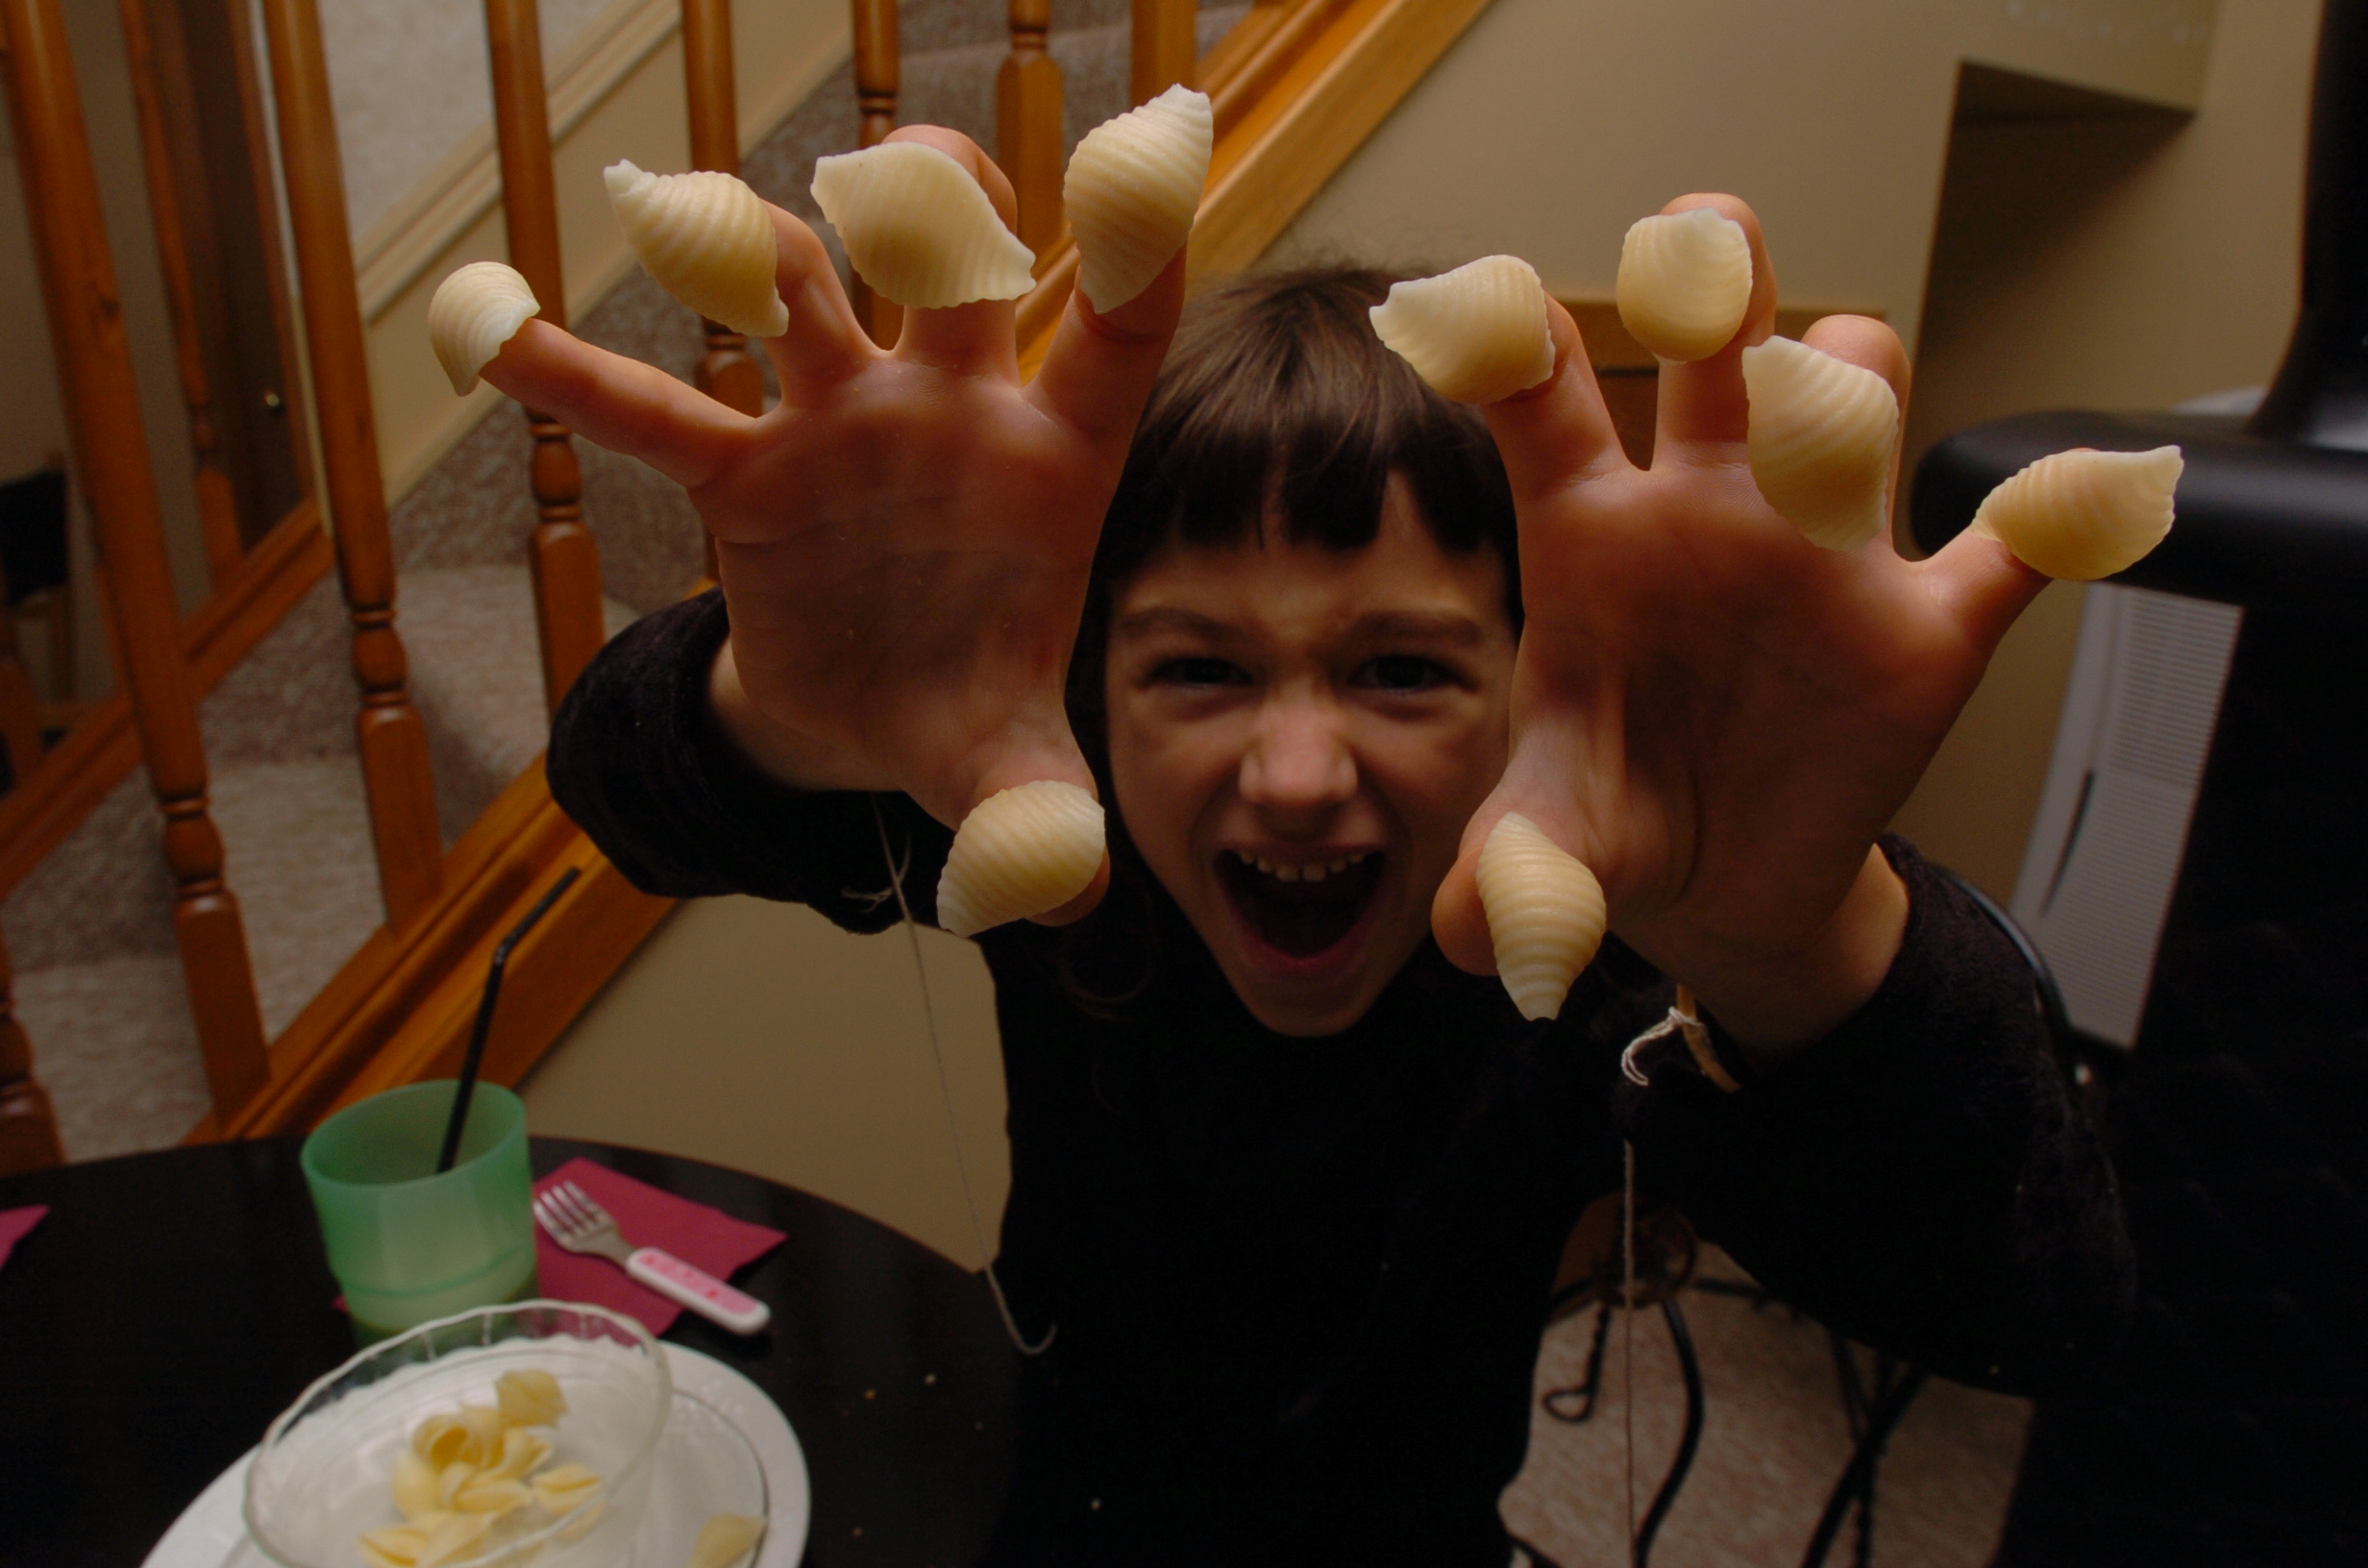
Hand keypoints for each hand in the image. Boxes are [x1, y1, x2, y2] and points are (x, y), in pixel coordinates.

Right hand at [478, 129, 1182, 918]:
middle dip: (933, 206)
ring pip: (797, 291)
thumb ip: (1038, 811)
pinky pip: (656, 418)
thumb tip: (1063, 890)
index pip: (1113, 345)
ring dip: (748, 245)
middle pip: (948, 264)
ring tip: (686, 220)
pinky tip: (496, 340)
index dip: (1133, 264)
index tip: (1144, 171)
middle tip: (905, 181)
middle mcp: (949, 411)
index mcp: (1052, 461)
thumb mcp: (1003, 766)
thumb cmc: (964, 709)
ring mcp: (840, 425)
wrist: (868, 727)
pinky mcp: (744, 472)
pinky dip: (580, 383)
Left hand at [1431, 195, 2045, 1053]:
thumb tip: (1490, 932)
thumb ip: (1517, 867)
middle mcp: (1710, 512)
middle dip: (1718, 282)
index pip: (1545, 410)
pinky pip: (2010, 554)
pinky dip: (2050, 524)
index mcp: (1593, 536)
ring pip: (1855, 402)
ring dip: (1851, 385)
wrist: (1726, 891)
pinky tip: (2071, 499)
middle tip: (1707, 235)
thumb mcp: (1555, 845)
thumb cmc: (1620, 817)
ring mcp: (1822, 557)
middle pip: (1719, 353)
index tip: (1488, 309)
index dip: (1517, 349)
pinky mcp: (1925, 630)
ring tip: (1832, 409)